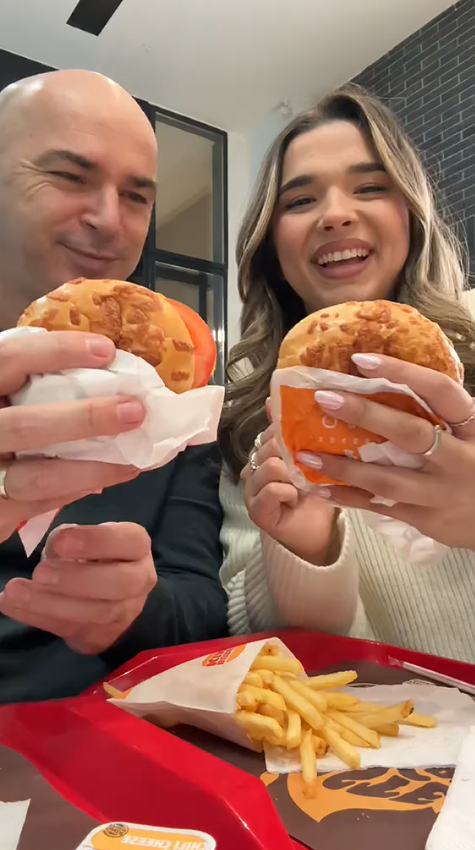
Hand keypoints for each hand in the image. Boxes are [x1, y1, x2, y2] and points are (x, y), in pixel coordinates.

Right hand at [0, 331, 144, 542]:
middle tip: (134, 411)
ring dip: (93, 469)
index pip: (10, 359)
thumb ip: (32, 385)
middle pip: (25, 425)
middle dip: (85, 419)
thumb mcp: (7, 398)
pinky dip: (78, 490)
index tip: (106, 350)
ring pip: (37, 477)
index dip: (56, 352)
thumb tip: (103, 367)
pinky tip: (109, 477)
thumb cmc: (3, 424)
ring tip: (133, 459)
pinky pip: (41, 506)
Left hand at [0, 523, 156, 653]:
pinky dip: (37, 617)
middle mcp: (139, 580)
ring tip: (14, 592)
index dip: (95, 541)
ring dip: (50, 603)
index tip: (58, 542)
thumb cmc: (97, 557)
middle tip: (39, 573)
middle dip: (75, 578)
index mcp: (136, 547)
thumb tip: (55, 547)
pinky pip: (70, 629)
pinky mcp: (101, 636)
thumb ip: (75, 538)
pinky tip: (10, 605)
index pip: (129, 541)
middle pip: (119, 583)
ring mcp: (125, 612)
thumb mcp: (92, 538)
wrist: (116, 599)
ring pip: (96, 613)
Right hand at [241, 425, 335, 563]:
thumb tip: (277, 398)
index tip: (305, 443)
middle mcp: (253, 467)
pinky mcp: (255, 509)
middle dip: (292, 456)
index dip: (288, 434)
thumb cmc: (316, 494)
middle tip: (307, 470)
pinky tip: (295, 500)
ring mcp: (251, 489)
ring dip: (292, 476)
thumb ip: (297, 432)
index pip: (271, 429)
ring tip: (302, 487)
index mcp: (266, 452)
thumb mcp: (314, 458)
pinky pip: (271, 489)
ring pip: (269, 466)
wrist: (318, 532)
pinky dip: (288, 492)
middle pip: (269, 445)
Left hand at [299, 354, 474, 549]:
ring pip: (387, 477)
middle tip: (323, 398)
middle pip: (409, 432)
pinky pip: (381, 506)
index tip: (360, 360)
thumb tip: (386, 378)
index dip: (402, 372)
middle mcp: (458, 458)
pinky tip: (320, 488)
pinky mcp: (427, 519)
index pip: (439, 391)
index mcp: (471, 427)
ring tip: (306, 454)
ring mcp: (441, 492)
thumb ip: (440, 413)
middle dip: (364, 413)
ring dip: (344, 466)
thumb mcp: (471, 434)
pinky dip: (349, 497)